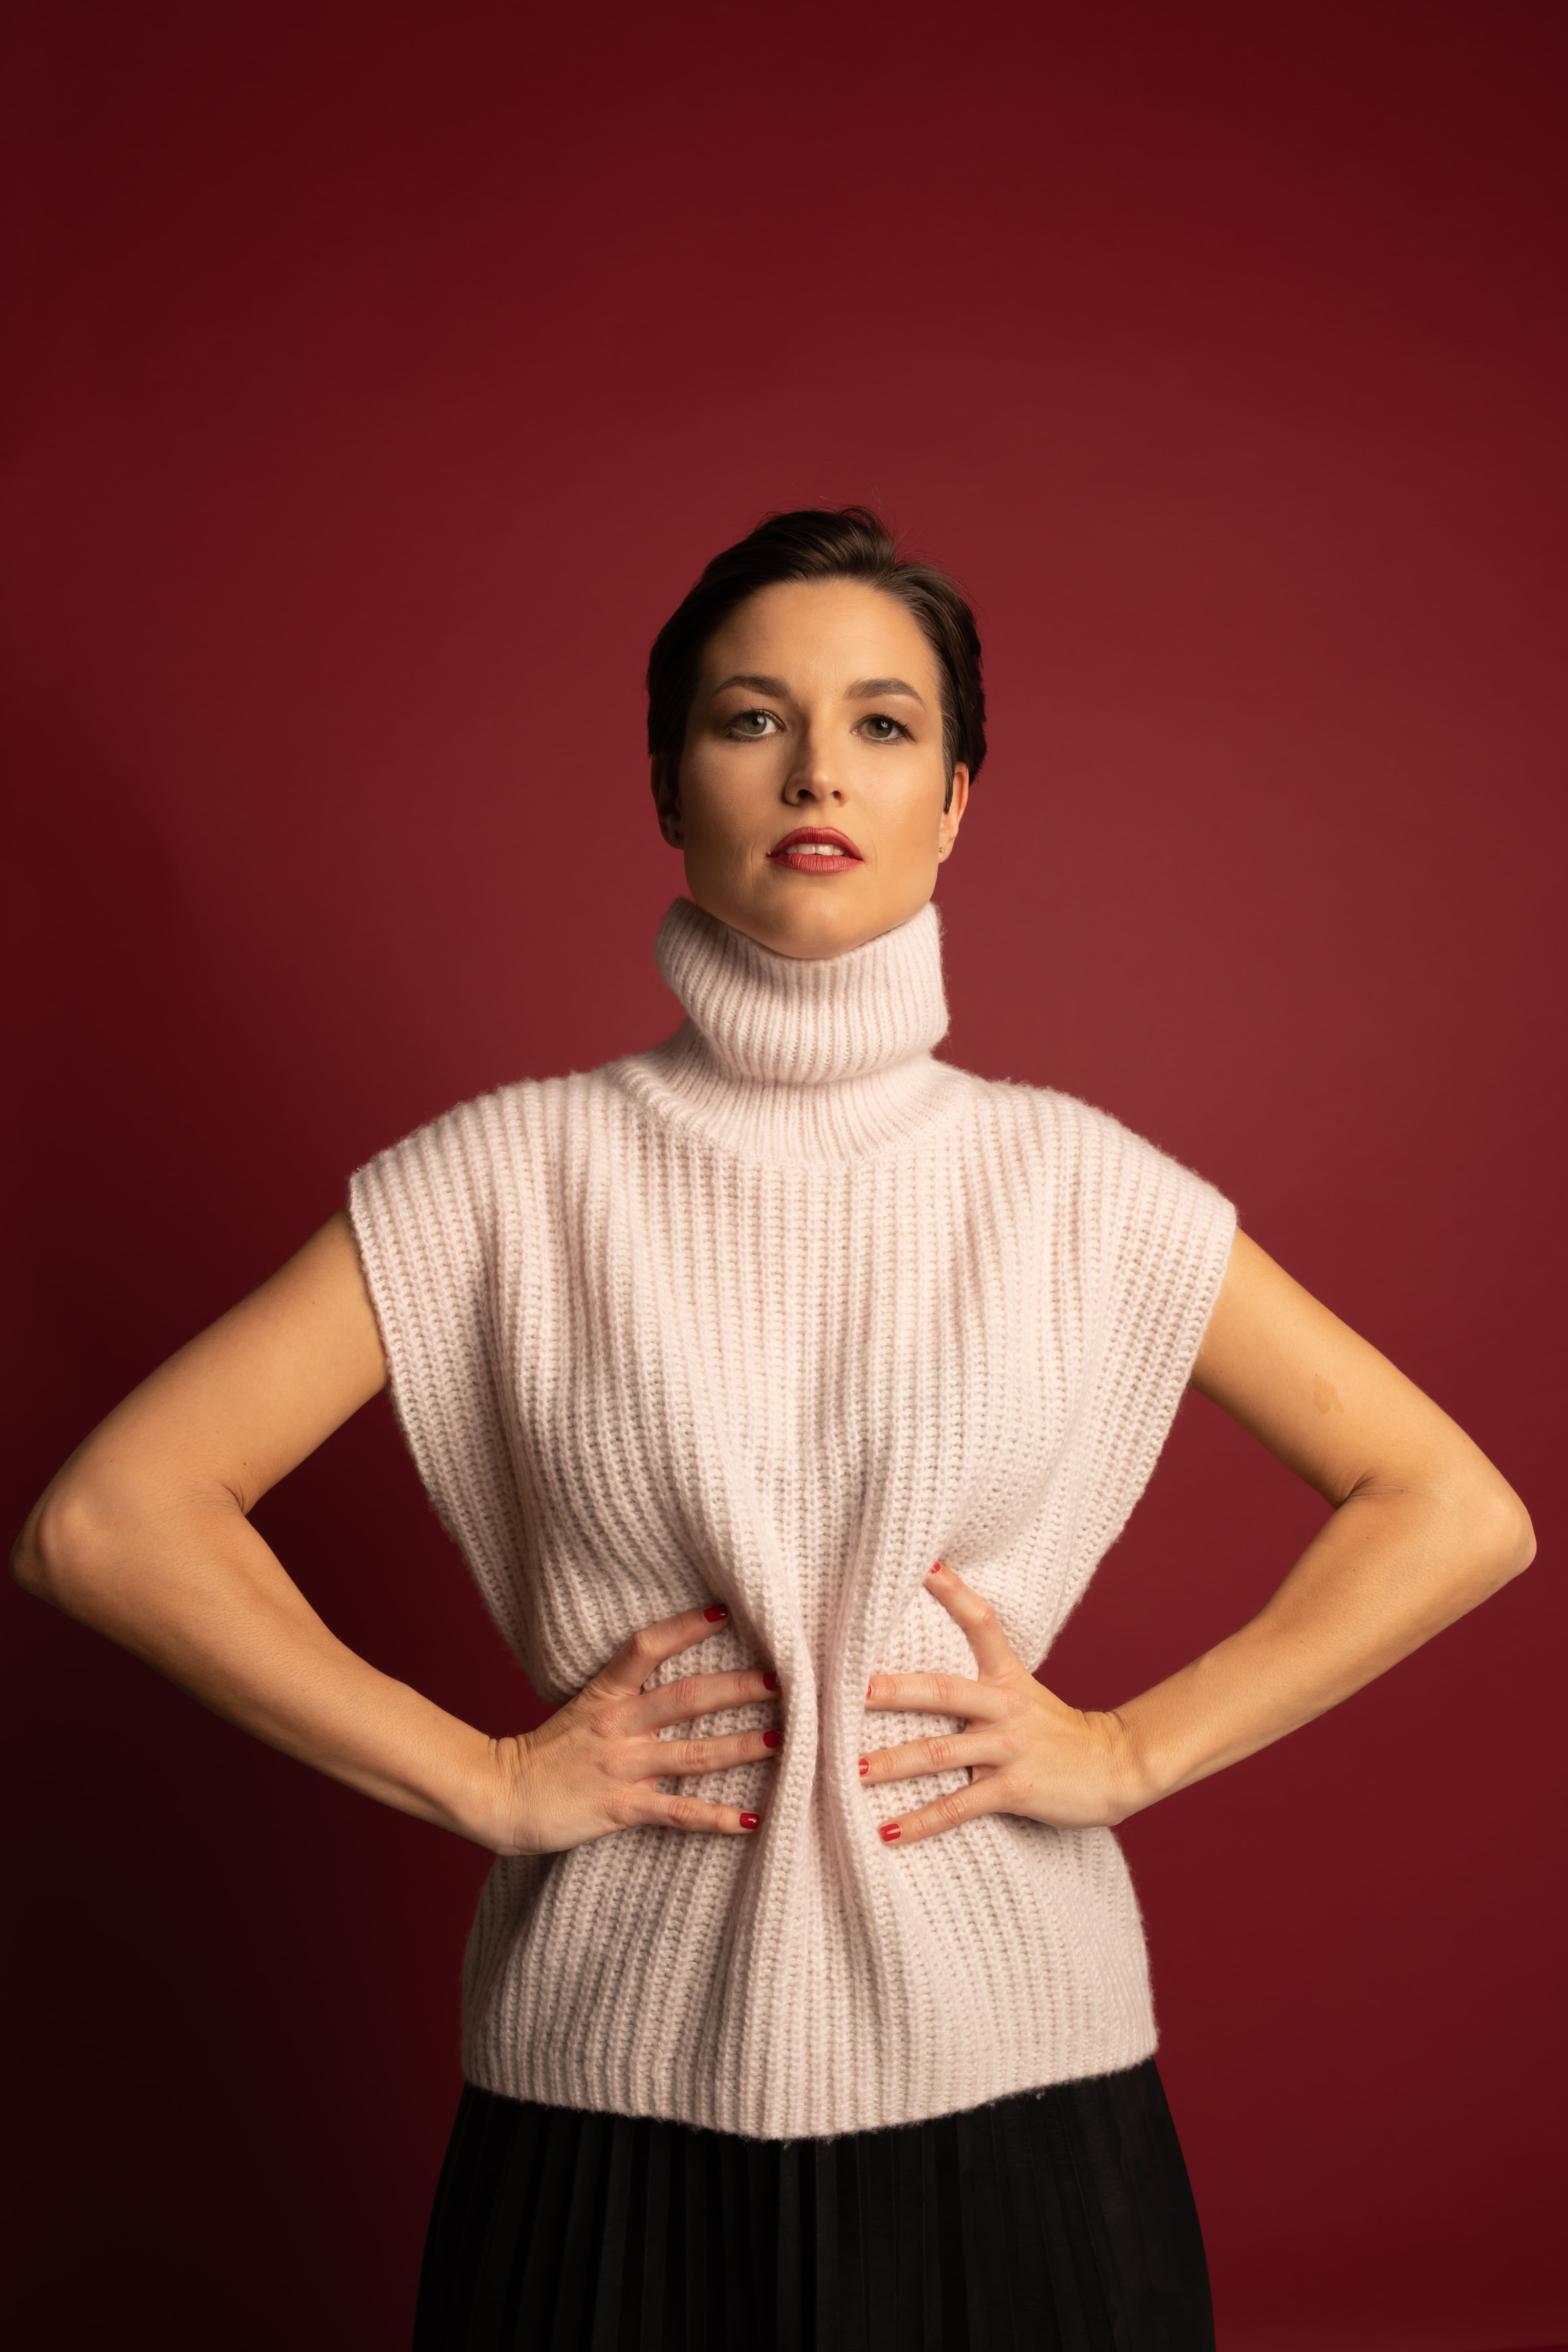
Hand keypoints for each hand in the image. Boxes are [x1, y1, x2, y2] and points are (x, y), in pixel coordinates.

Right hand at [480, 1603, 780, 1855]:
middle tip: (784, 1677)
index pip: (646, 1648)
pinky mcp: (621, 1809)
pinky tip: (751, 1819)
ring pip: (693, 1755)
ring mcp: (621, 1767)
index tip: (723, 1611)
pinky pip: (678, 1813)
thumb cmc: (546, 1752)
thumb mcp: (582, 1709)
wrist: (498, 1795)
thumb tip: (679, 1683)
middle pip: (687, 1698)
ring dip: (742, 1747)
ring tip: (784, 1740)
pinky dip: (716, 1818)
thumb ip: (625, 1695)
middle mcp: (618, 1726)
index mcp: (606, 1695)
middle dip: (739, 1687)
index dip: (684, 1628)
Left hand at [861, 1564, 1138, 1845]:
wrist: (1116, 1767)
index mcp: (1006, 1677)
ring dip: (893, 1763)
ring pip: (940, 1753)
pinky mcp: (1014, 1789)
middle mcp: (1005, 1707)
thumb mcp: (1022, 1693)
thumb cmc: (1058, 1733)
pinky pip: (959, 1806)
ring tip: (851, 1771)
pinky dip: (922, 1821)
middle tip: (848, 1690)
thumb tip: (918, 1678)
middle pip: (942, 1691)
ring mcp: (1010, 1748)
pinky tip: (887, 1832)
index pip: (981, 1622)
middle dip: (893, 1692)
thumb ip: (978, 1683)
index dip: (953, 1592)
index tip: (923, 1565)